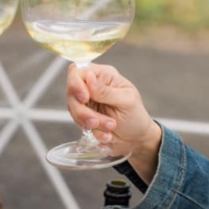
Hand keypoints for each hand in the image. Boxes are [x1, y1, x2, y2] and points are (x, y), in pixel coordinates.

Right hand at [66, 63, 161, 182]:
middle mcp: (91, 86)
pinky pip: (78, 123)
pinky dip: (92, 131)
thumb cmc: (136, 115)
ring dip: (89, 123)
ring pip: (73, 110)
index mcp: (103, 75)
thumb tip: (89, 78)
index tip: (85, 99)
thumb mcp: (126, 101)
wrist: (136, 137)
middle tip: (97, 122)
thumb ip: (106, 91)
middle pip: (71, 92)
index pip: (78, 70)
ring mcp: (86, 102)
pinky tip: (107, 134)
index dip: (75, 83)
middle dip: (83, 111)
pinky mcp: (84, 116)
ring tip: (109, 128)